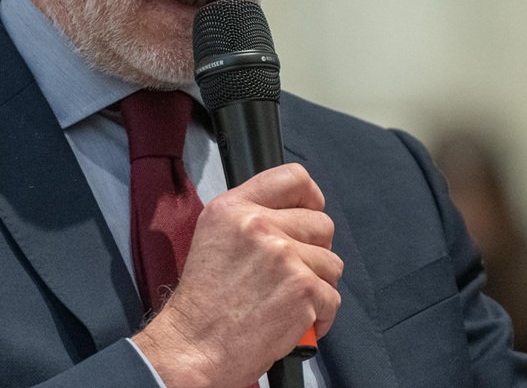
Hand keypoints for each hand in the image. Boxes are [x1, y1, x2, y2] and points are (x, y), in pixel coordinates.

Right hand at [132, 163, 341, 387]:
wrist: (193, 349)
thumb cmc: (201, 306)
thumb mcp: (213, 239)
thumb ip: (250, 219)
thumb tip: (292, 216)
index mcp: (233, 208)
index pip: (292, 177)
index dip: (310, 197)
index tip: (311, 213)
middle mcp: (259, 226)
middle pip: (321, 224)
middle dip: (315, 252)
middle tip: (293, 273)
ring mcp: (284, 256)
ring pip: (332, 263)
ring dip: (318, 285)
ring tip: (288, 301)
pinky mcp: (303, 289)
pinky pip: (333, 298)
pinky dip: (320, 316)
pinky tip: (294, 322)